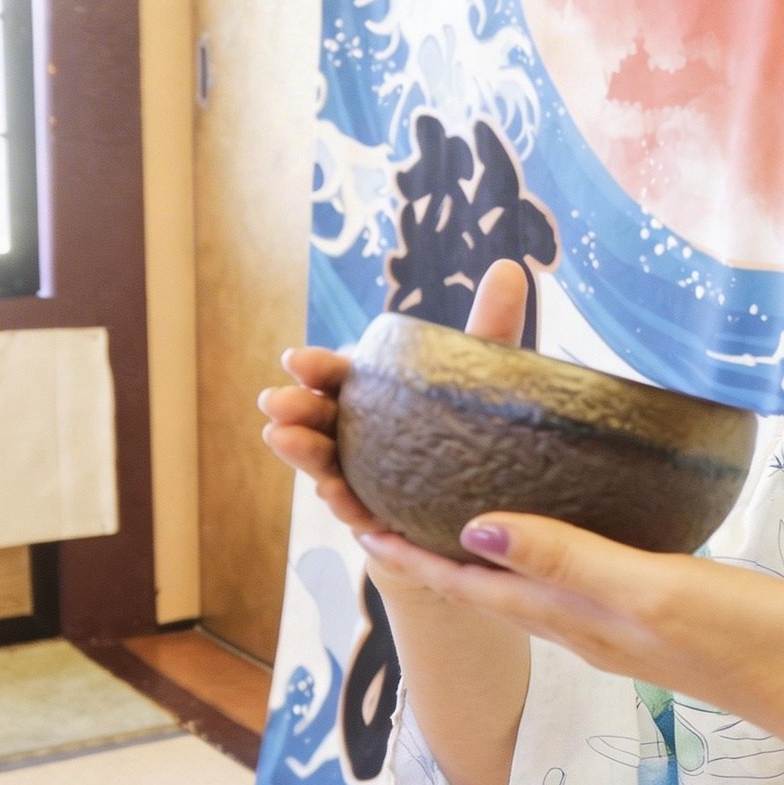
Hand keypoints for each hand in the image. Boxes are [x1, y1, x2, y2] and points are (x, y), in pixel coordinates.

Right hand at [260, 261, 532, 542]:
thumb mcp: (486, 373)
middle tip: (275, 401)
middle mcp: (364, 435)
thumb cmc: (478, 422)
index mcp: (377, 394)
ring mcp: (368, 478)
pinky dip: (347, 502)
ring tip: (281, 438)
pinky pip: (363, 513)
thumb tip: (508, 268)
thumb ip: (492, 324)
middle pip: (324, 420)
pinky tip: (334, 493)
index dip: (317, 367)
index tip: (295, 359)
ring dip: (305, 453)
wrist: (498, 494)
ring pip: (330, 465)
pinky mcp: (386, 517)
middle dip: (297, 409)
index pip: (341, 376)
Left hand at [365, 514, 783, 784]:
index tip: (347, 514)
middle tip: (376, 496)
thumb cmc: (748, 637)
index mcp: (572, 620)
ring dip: (475, 549)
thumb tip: (471, 529)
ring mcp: (617, 625)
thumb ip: (568, 559)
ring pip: (522, 583)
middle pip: (480, 587)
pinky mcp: (654, 613)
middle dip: (424, 548)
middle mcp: (581, 627)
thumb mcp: (652, 590)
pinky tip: (551, 518)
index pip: (465, 587)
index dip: (405, 555)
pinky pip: (570, 577)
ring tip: (440, 503)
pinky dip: (537, 548)